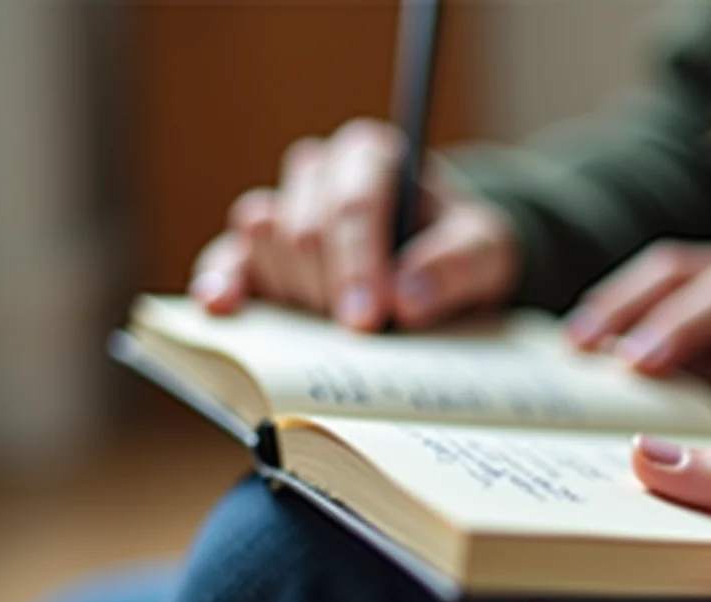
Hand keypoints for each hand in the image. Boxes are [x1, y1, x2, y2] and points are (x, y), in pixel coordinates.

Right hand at [188, 119, 518, 330]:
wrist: (443, 269)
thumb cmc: (463, 250)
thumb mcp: (489, 252)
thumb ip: (460, 265)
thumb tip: (408, 298)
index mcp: (373, 156)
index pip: (354, 204)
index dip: (359, 264)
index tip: (369, 318)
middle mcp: (320, 174)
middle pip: (304, 227)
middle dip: (331, 287)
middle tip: (361, 334)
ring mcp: (283, 210)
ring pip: (262, 238)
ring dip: (296, 292)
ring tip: (333, 325)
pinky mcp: (256, 253)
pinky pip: (224, 259)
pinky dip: (221, 283)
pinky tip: (221, 306)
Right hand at [564, 240, 710, 437]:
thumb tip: (652, 430)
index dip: (682, 325)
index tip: (637, 362)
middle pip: (693, 272)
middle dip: (634, 308)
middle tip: (588, 348)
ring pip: (669, 269)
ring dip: (616, 303)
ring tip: (575, 342)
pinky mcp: (706, 275)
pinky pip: (656, 280)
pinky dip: (619, 304)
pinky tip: (586, 332)